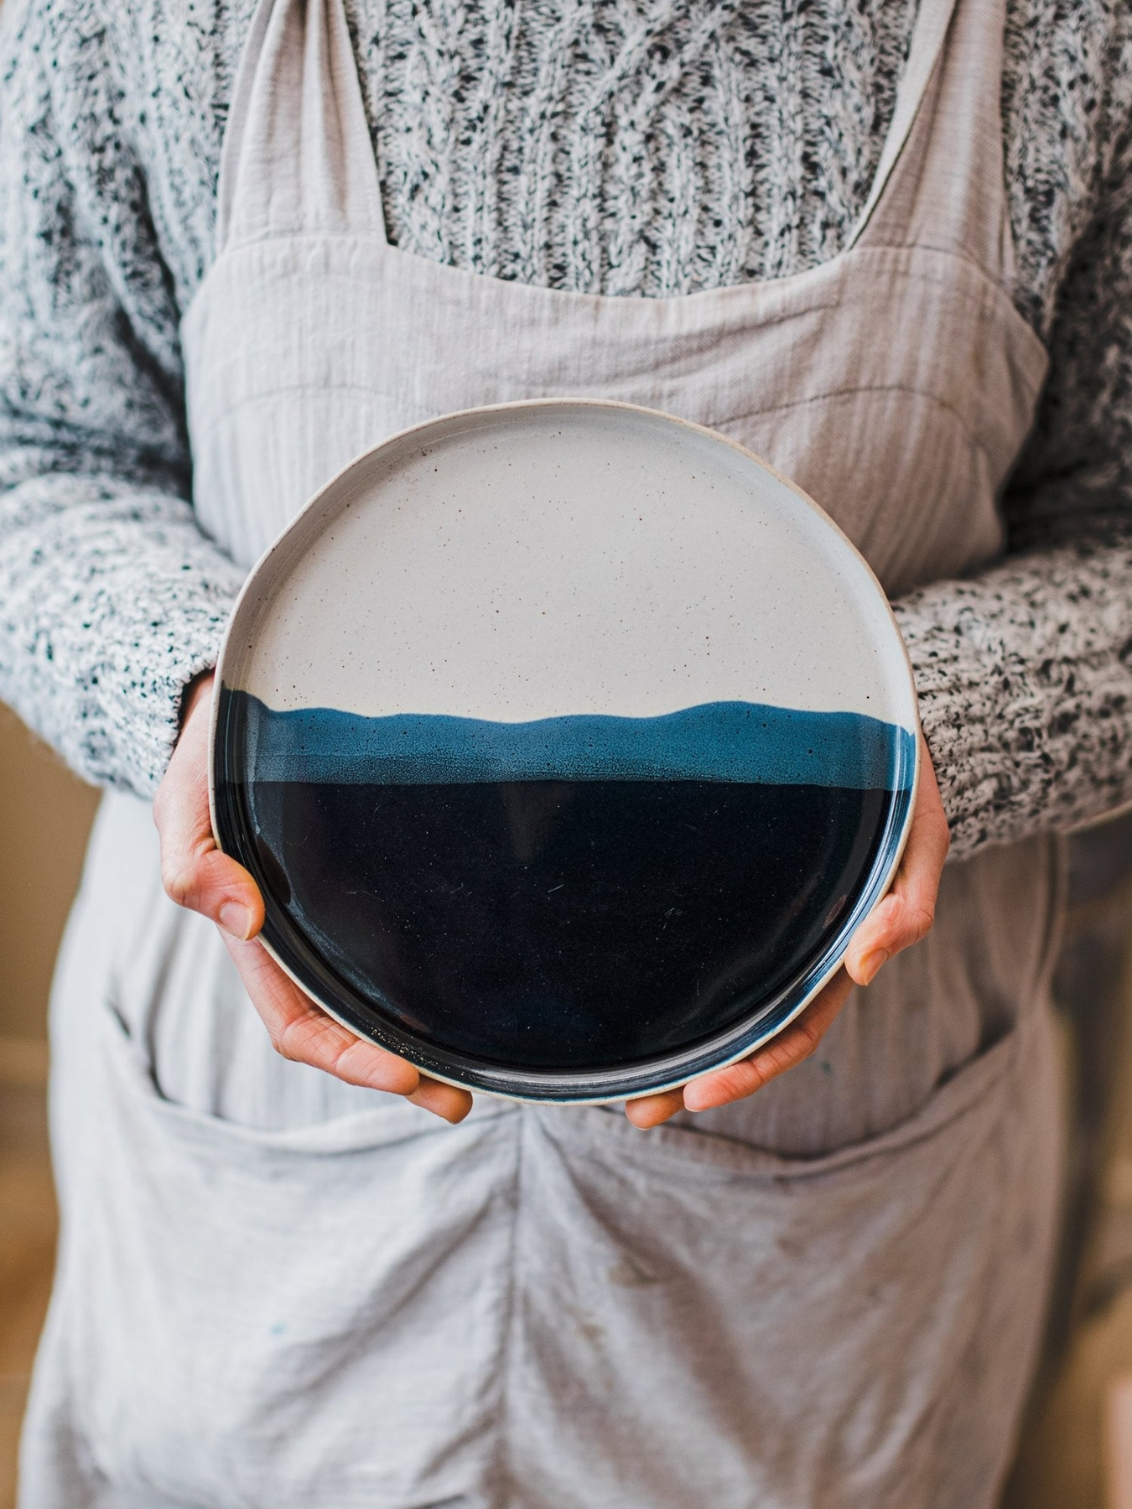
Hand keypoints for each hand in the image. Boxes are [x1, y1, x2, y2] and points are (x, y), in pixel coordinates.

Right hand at [152, 672, 472, 1122]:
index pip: (298, 1023)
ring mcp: (339, 914)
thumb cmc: (207, 763)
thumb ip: (191, 862)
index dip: (346, 1058)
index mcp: (257, 939)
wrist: (236, 712)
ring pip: (382, 994)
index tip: (403, 1074)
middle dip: (401, 1072)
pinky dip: (436, 973)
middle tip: (462, 1099)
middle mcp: (302, 939)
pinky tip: (480, 983)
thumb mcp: (182, 805)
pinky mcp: (373, 880)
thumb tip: (240, 919)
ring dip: (428, 1037)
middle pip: (350, 1028)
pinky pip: (402, 939)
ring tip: (487, 1067)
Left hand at [624, 734, 949, 1128]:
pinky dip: (669, 975)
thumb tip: (865, 969)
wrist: (872, 724)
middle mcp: (797, 947)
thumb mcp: (920, 835)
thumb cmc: (901, 781)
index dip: (751, 1069)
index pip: (794, 1030)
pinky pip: (703, 942)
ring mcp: (765, 920)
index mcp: (839, 949)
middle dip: (696, 1077)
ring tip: (616, 1083)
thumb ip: (908, 905)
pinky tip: (624, 990)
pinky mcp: (736, 883)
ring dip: (674, 1043)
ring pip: (719, 998)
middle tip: (636, 1113)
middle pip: (746, 1032)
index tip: (699, 1095)